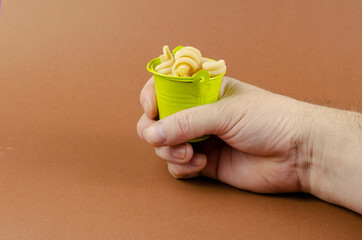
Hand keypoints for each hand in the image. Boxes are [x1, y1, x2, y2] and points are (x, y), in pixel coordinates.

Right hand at [137, 76, 308, 192]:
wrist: (298, 152)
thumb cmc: (270, 119)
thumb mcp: (225, 112)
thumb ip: (186, 122)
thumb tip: (151, 132)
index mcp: (204, 91)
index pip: (166, 87)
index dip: (152, 97)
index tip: (152, 110)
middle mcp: (200, 114)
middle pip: (159, 120)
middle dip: (156, 131)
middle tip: (162, 138)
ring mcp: (202, 138)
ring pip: (164, 145)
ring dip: (170, 151)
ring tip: (191, 153)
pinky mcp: (206, 162)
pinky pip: (179, 166)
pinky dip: (183, 167)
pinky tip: (202, 163)